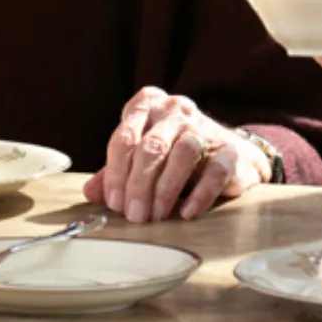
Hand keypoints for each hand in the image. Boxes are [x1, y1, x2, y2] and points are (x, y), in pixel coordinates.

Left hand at [83, 87, 266, 221]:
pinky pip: (214, 171)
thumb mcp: (142, 160)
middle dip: (139, 185)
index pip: (125, 136)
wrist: (230, 157)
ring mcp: (205, 128)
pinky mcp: (230, 151)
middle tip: (134, 215)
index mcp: (149, 106)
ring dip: (166, 189)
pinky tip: (187, 212)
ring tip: (157, 215)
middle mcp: (176, 111)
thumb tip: (91, 192)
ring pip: (183, 154)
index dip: (116, 172)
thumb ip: (116, 172)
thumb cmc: (175, 157)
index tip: (114, 202)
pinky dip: (199, 194)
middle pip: (152, 146)